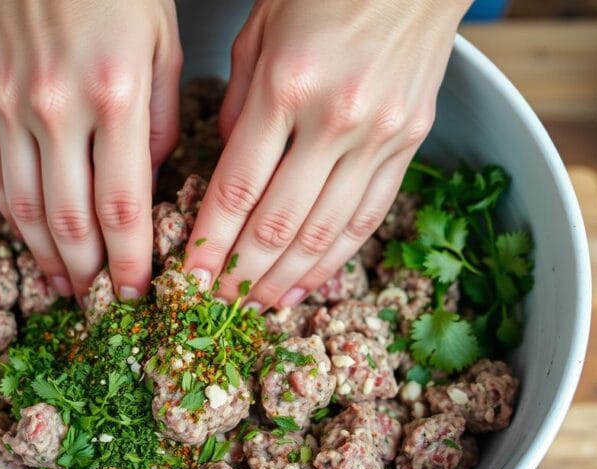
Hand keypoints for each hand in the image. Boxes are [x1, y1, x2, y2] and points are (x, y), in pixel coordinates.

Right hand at [0, 0, 182, 299]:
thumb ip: (160, 122)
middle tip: (103, 305)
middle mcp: (56, 107)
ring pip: (25, 207)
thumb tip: (147, 185)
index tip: (138, 296)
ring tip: (65, 288)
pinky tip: (31, 241)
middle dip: (89, 273)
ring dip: (47, 257)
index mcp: (115, 96)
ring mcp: (8, 104)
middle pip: (70, 220)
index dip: (129, 264)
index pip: (123, 208)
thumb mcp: (164, 45)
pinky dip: (12, 217)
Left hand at [182, 0, 469, 308]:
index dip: (209, 244)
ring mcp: (379, 135)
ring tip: (259, 307)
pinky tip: (310, 282)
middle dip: (241, 274)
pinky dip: (336, 256)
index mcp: (286, 85)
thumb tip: (226, 165)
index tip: (188, 279)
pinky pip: (368, 215)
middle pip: (278, 222)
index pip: (237, 189)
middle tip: (216, 309)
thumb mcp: (259, 31)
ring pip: (325, 231)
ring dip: (287, 278)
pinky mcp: (409, 143)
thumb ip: (238, 104)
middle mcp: (335, 118)